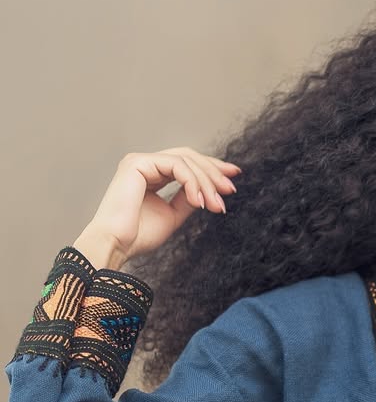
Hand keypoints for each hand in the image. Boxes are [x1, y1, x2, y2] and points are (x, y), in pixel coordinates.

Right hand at [81, 148, 241, 263]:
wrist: (116, 245)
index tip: (231, 183)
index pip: (187, 164)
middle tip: (230, 190)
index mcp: (152, 175)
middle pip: (189, 157)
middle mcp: (146, 164)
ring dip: (206, 182)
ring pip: (185, 160)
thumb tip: (208, 191)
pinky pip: (176, 165)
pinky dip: (192, 181)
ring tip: (215, 204)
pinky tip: (199, 200)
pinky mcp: (137, 163)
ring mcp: (140, 161)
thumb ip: (188, 200)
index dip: (211, 170)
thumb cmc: (138, 236)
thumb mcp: (173, 215)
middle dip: (213, 172)